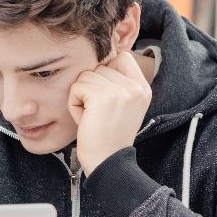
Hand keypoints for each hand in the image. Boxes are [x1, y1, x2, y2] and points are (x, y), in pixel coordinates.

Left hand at [69, 51, 152, 174]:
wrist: (108, 161)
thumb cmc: (107, 134)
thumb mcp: (122, 104)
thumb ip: (117, 82)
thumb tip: (101, 56)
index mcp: (143, 87)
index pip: (122, 56)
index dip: (106, 69)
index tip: (103, 93)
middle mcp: (136, 87)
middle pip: (99, 66)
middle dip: (90, 88)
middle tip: (98, 112)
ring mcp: (121, 90)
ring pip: (85, 76)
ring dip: (81, 96)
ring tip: (92, 115)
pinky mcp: (102, 97)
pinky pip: (76, 88)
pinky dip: (74, 104)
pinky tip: (86, 119)